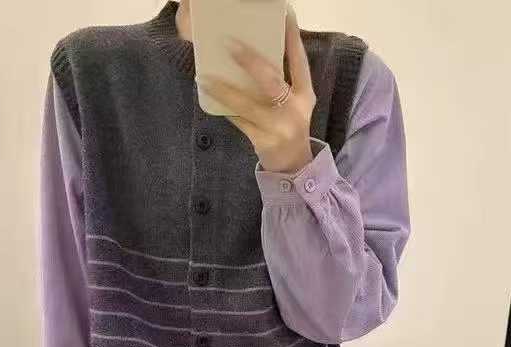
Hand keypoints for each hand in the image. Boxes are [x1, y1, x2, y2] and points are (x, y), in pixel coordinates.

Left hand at [197, 3, 315, 173]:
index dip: (293, 39)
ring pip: (247, 104)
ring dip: (224, 89)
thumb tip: (253, 55)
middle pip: (271, 80)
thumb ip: (281, 82)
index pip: (300, 62)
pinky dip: (224, 108)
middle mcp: (294, 109)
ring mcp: (278, 127)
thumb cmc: (289, 126)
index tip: (284, 15)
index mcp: (305, 94)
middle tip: (229, 44)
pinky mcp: (263, 141)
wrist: (294, 166)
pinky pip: (239, 121)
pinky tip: (209, 97)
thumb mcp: (295, 103)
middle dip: (250, 61)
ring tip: (205, 77)